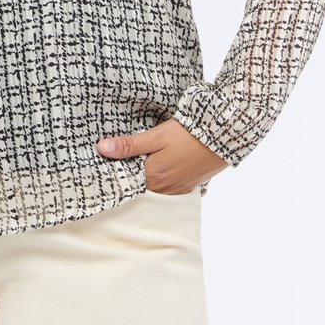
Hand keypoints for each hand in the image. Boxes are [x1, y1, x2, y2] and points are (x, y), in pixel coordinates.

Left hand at [96, 119, 228, 193]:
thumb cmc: (188, 135)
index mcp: (153, 177)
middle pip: (140, 186)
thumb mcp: (156, 136)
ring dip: (146, 180)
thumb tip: (102, 149)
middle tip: (116, 165)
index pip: (125, 181)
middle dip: (129, 177)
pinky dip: (162, 182)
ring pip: (154, 189)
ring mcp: (178, 189)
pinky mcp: (189, 186)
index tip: (103, 166)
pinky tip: (159, 170)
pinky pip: (169, 189)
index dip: (115, 173)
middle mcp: (164, 189)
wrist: (222, 137)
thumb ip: (129, 145)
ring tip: (135, 166)